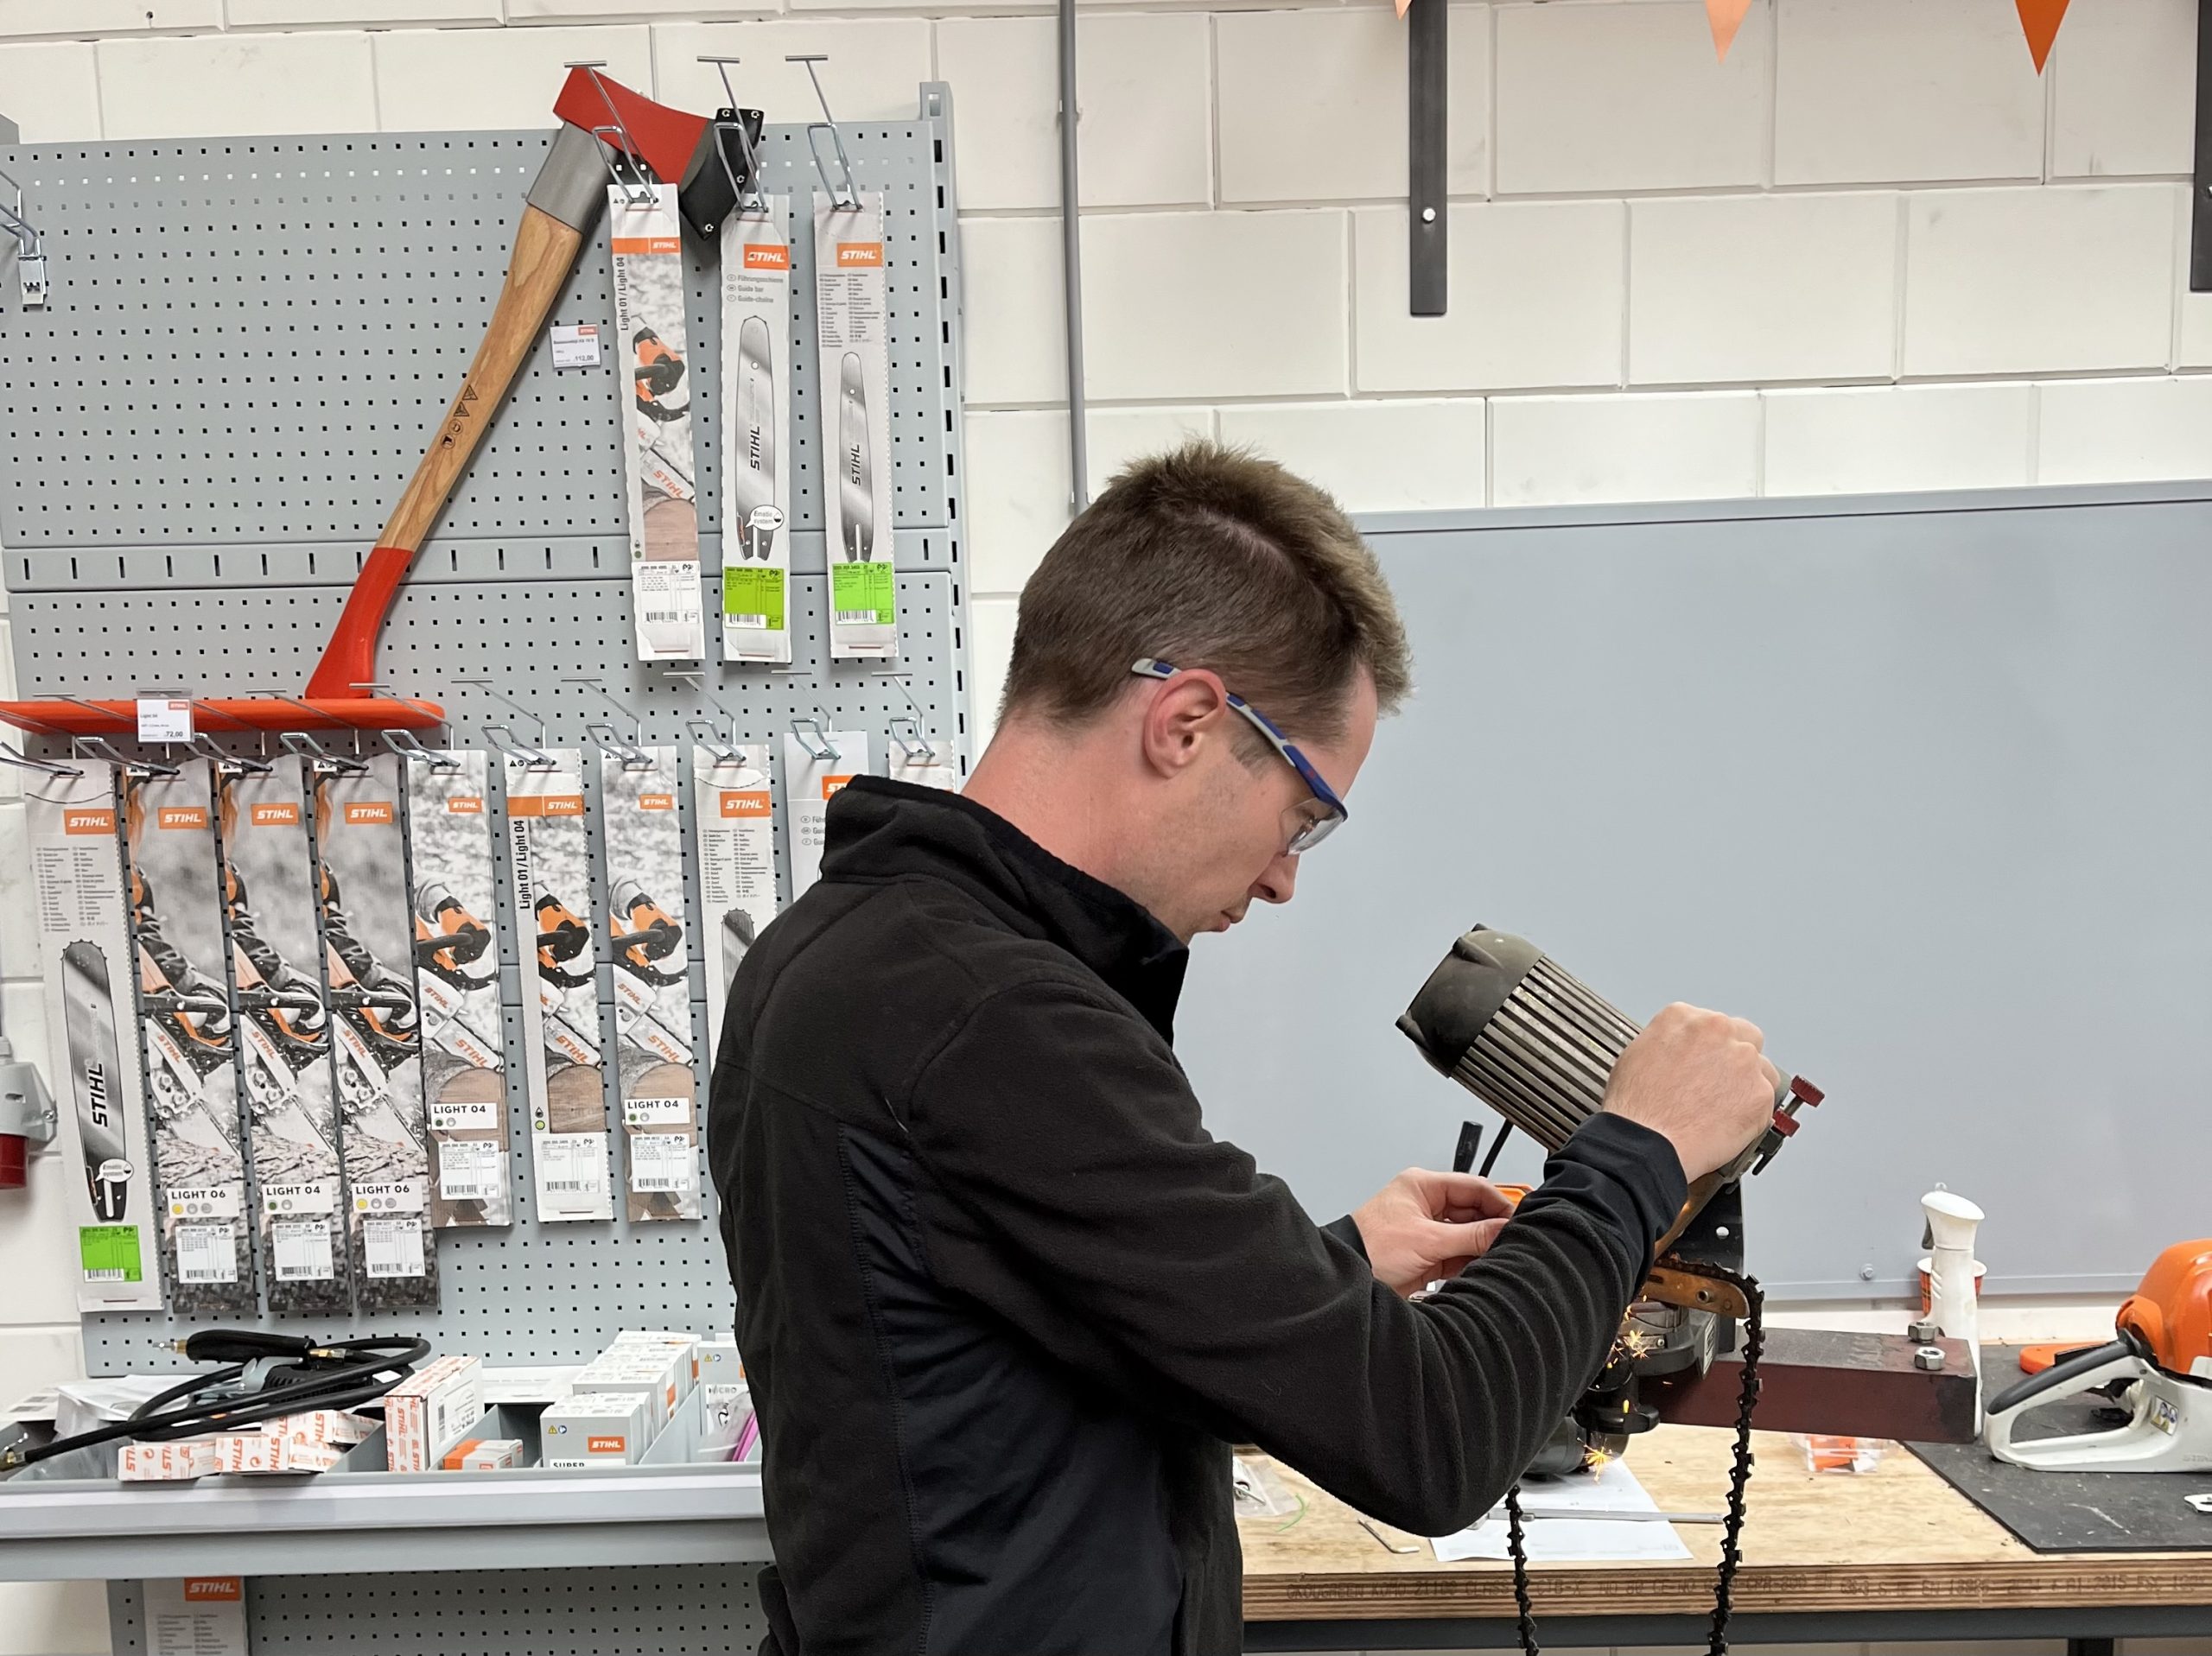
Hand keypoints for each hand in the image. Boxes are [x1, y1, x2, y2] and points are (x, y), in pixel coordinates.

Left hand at [1351, 1169, 1517, 1296]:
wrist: (1347, 1280)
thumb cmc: (1369, 1248)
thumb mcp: (1428, 1240)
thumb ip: (1471, 1236)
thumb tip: (1504, 1229)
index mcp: (1423, 1187)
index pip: (1474, 1187)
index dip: (1499, 1203)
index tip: (1518, 1220)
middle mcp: (1426, 1205)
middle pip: (1473, 1211)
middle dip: (1491, 1227)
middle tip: (1512, 1241)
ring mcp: (1426, 1231)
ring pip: (1467, 1235)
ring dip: (1481, 1246)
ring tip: (1498, 1256)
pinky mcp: (1426, 1256)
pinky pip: (1458, 1255)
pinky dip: (1470, 1261)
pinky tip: (1481, 1267)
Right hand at [1601, 1003, 1779, 1180]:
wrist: (1647, 1143)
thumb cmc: (1636, 1107)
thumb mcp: (1637, 1054)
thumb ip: (1669, 1042)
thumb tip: (1681, 1051)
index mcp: (1684, 1017)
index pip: (1711, 1023)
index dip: (1709, 1047)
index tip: (1704, 1062)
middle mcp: (1717, 1031)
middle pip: (1744, 1036)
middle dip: (1734, 1058)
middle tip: (1719, 1083)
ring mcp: (1743, 1061)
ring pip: (1760, 1067)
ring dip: (1747, 1084)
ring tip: (1723, 1108)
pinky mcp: (1760, 1093)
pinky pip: (1766, 1099)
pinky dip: (1752, 1112)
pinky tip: (1728, 1122)